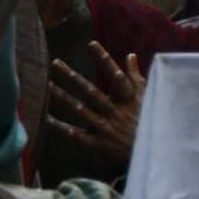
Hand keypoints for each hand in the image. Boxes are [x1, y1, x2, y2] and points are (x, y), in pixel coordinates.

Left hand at [46, 41, 146, 172]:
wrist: (151, 154)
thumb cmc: (149, 121)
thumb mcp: (146, 97)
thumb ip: (136, 76)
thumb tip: (130, 55)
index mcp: (128, 99)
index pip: (116, 75)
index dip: (104, 59)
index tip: (91, 44)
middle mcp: (115, 111)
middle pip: (91, 91)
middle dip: (72, 77)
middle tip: (56, 63)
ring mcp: (105, 127)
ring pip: (80, 110)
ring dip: (63, 98)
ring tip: (47, 85)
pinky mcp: (98, 143)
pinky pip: (76, 134)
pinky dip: (61, 127)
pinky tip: (47, 118)